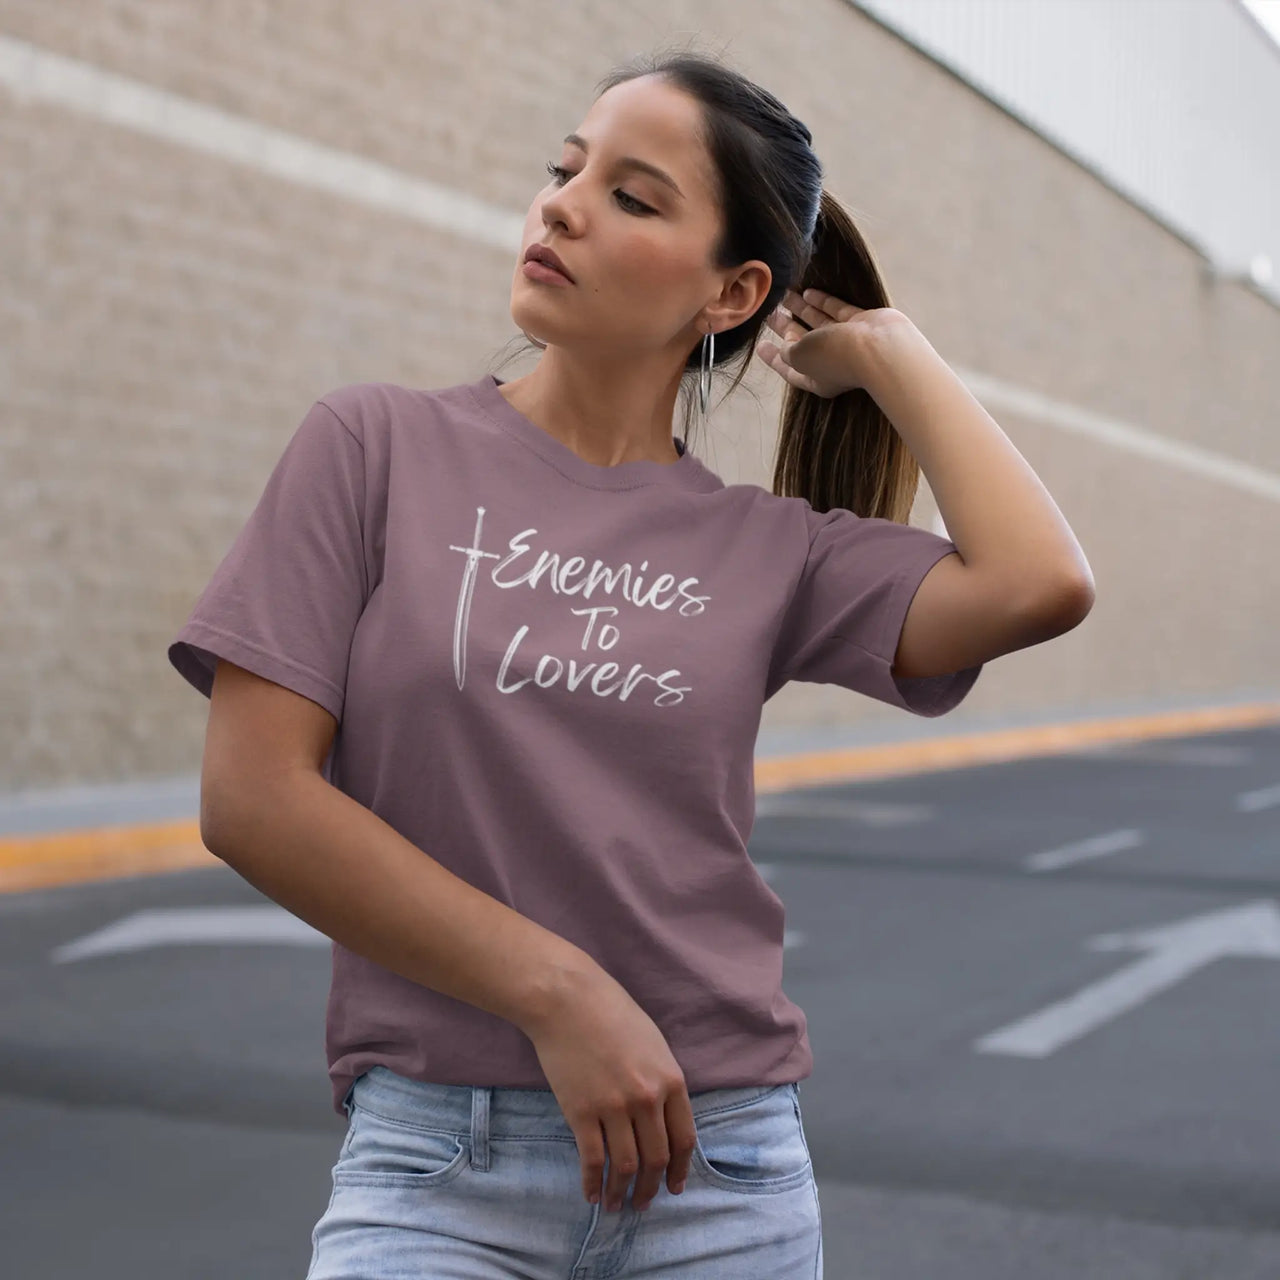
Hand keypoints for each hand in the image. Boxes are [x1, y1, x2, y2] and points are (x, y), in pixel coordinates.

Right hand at [523, 963, 696, 1212]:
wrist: (567, 999)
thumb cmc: (610, 1012)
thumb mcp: (652, 1043)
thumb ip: (661, 1080)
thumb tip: (663, 1118)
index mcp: (670, 1080)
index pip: (684, 1139)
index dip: (679, 1169)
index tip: (674, 1187)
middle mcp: (647, 1099)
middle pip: (656, 1158)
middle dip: (652, 1187)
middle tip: (644, 1203)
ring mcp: (614, 1107)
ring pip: (626, 1166)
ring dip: (622, 1192)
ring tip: (616, 1205)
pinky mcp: (581, 1112)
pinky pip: (592, 1160)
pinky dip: (593, 1183)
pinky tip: (591, 1194)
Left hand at [755, 287, 906, 397]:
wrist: (878, 348)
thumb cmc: (836, 357)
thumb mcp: (800, 357)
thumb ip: (788, 351)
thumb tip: (787, 344)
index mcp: (815, 378)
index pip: (789, 368)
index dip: (773, 358)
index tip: (760, 346)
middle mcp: (831, 361)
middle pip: (802, 342)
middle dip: (785, 328)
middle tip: (768, 312)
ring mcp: (846, 341)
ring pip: (817, 322)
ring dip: (800, 309)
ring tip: (783, 294)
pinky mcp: (860, 322)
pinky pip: (836, 309)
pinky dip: (821, 301)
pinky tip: (807, 291)